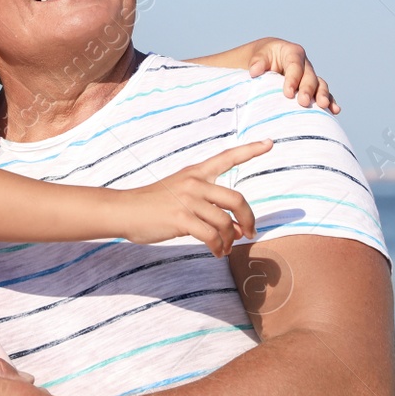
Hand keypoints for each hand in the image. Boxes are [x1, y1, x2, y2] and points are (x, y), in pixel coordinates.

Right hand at [115, 140, 271, 256]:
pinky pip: (211, 236)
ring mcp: (188, 201)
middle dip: (249, 218)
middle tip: (250, 233)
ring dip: (230, 239)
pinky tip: (217, 253)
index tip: (270, 143)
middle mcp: (195, 183)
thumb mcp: (179, 191)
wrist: (124, 211)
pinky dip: (219, 248)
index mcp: (196, 172)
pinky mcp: (181, 219)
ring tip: (226, 247)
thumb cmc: (153, 205)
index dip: (251, 150)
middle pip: (236, 199)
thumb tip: (237, 228)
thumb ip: (206, 203)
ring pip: (225, 222)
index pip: (227, 157)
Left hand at [247, 38, 338, 112]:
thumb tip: (254, 71)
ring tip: (324, 106)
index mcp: (293, 53)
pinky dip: (331, 101)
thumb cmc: (263, 58)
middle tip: (303, 103)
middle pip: (309, 76)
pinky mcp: (313, 87)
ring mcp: (310, 76)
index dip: (293, 79)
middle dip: (307, 90)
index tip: (287, 93)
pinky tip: (335, 111)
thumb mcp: (258, 56)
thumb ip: (257, 62)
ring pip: (320, 85)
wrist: (268, 61)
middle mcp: (305, 64)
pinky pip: (323, 93)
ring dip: (323, 95)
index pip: (294, 65)